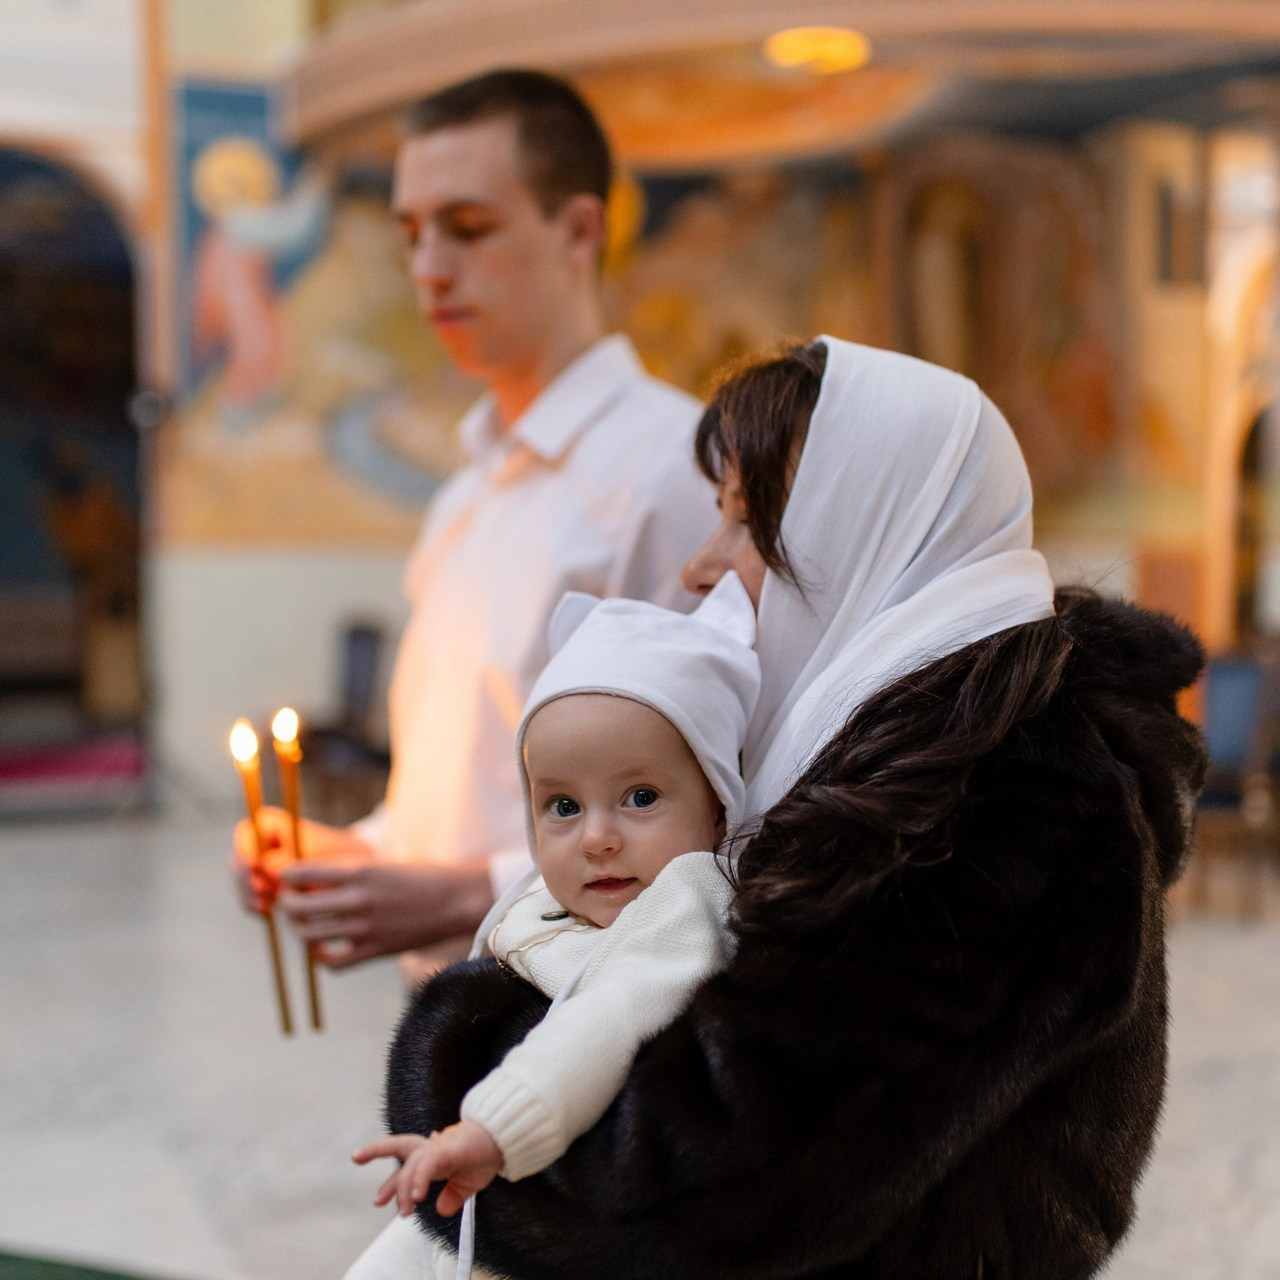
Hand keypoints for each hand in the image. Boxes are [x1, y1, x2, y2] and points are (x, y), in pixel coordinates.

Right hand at [229, 809, 369, 914]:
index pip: (252, 828)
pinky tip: (266, 912)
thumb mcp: (328, 857)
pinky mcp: (269, 888)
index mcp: (282, 828)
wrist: (360, 878)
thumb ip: (297, 858)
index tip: (254, 865)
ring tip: (264, 907)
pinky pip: (253, 896)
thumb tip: (266, 866)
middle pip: (240, 856)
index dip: (247, 845)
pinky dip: (256, 905)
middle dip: (244, 877)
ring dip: (248, 894)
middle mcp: (269, 846)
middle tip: (261, 894)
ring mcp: (266, 867)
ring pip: (243, 879)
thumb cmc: (348, 859)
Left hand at [276, 859, 493, 968]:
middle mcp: (360, 900)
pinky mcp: (375, 951)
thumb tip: (308, 881)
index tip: (288, 878)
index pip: (304, 873)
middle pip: (299, 908)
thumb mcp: (381, 865)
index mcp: (361, 872)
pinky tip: (323, 948)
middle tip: (291, 901)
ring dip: (299, 929)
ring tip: (303, 923)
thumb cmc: (419, 877)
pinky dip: (321, 957)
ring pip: (310, 935)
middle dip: (287, 904)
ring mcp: (366, 929)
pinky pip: (333, 962)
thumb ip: (347, 874)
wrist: (455, 900)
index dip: (287, 876)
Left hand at [353, 1121, 503, 1216]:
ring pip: (412, 1162)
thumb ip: (452, 1196)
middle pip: (400, 1144)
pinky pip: (428, 1164)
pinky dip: (420, 1179)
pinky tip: (417, 1197)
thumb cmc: (484, 1156)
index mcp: (434, 1154)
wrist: (503, 1140)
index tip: (378, 1201)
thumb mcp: (467, 1183)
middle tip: (361, 1170)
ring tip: (405, 1211)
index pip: (407, 1167)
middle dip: (377, 1150)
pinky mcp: (448, 1149)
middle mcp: (432, 1146)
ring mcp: (439, 1146)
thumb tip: (441, 1209)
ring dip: (405, 1188)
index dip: (392, 1184)